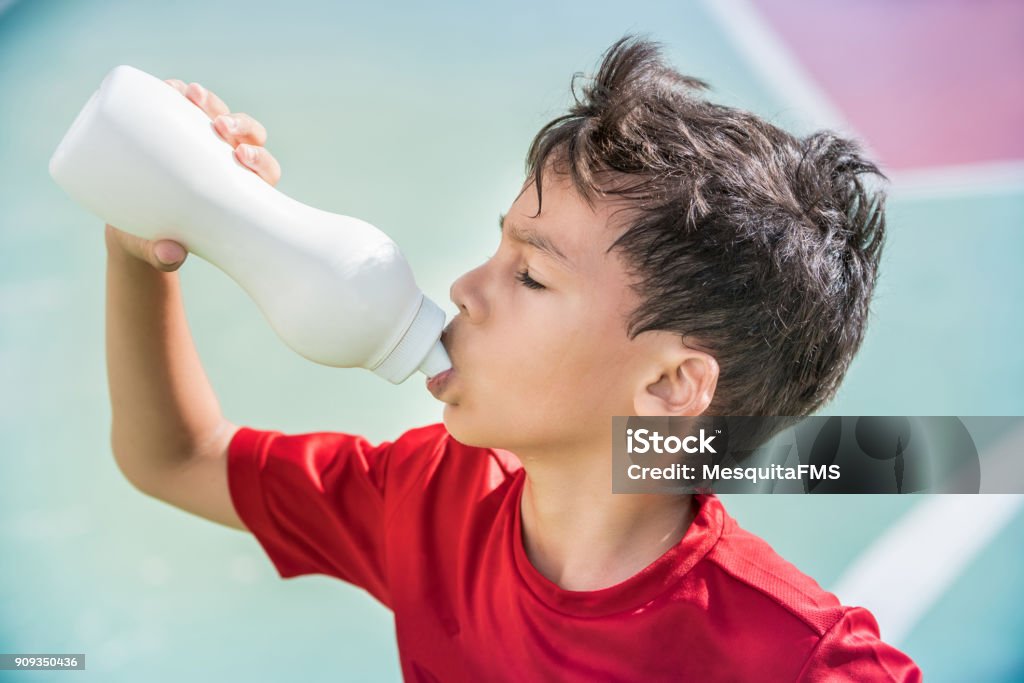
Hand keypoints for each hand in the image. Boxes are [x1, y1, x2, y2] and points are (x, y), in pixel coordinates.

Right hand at [105, 78, 281, 271]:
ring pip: (219, 113)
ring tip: (190, 94)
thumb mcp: (157, 250)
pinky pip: (183, 104)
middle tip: (219, 126)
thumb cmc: (158, 243)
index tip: (244, 159)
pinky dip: (178, 92)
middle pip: (249, 136)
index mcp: (241, 191)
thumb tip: (170, 257)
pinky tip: (169, 87)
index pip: (265, 171)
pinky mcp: (176, 129)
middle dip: (241, 126)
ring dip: (211, 102)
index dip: (261, 160)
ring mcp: (203, 143)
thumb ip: (163, 256)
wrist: (131, 229)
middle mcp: (228, 161)